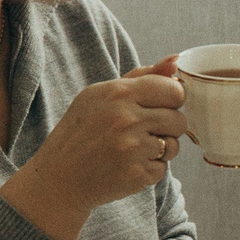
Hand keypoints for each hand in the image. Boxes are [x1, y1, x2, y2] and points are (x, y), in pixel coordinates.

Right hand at [2, 58, 189, 239]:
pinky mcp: (138, 174)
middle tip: (144, 131)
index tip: (160, 106)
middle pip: (179, 119)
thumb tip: (176, 61)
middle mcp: (127, 119)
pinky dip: (150, 169)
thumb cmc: (82, 132)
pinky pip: (163, 168)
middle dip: (168, 126)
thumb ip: (142, 77)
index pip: (173, 90)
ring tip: (133, 149)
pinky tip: (127, 165)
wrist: (59, 178)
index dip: (171, 100)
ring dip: (161, 149)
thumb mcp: (101, 95)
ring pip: (174, 145)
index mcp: (118, 93)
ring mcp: (133, 149)